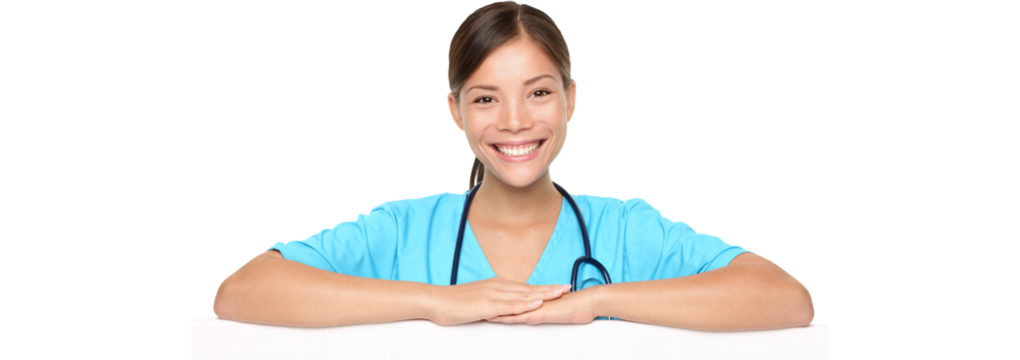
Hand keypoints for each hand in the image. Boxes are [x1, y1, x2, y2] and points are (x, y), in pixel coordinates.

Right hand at [428, 276, 571, 325]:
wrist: (436, 301)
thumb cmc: (454, 302)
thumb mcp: (477, 300)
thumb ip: (491, 302)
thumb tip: (501, 308)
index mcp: (496, 285)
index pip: (524, 287)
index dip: (542, 287)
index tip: (557, 287)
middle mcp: (498, 287)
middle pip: (529, 288)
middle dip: (549, 289)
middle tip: (568, 288)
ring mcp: (494, 295)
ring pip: (523, 295)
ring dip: (543, 294)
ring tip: (560, 293)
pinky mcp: (488, 305)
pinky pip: (510, 305)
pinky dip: (526, 304)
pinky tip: (537, 303)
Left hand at [483, 287, 596, 324]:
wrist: (590, 302)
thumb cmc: (577, 307)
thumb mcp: (555, 310)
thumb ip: (544, 311)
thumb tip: (535, 313)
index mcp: (533, 300)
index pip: (510, 300)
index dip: (495, 301)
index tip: (480, 302)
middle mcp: (531, 302)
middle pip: (505, 303)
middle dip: (488, 304)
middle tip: (471, 305)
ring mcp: (534, 307)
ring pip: (508, 309)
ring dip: (493, 310)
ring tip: (476, 311)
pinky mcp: (540, 313)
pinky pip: (520, 315)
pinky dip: (507, 316)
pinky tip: (496, 318)